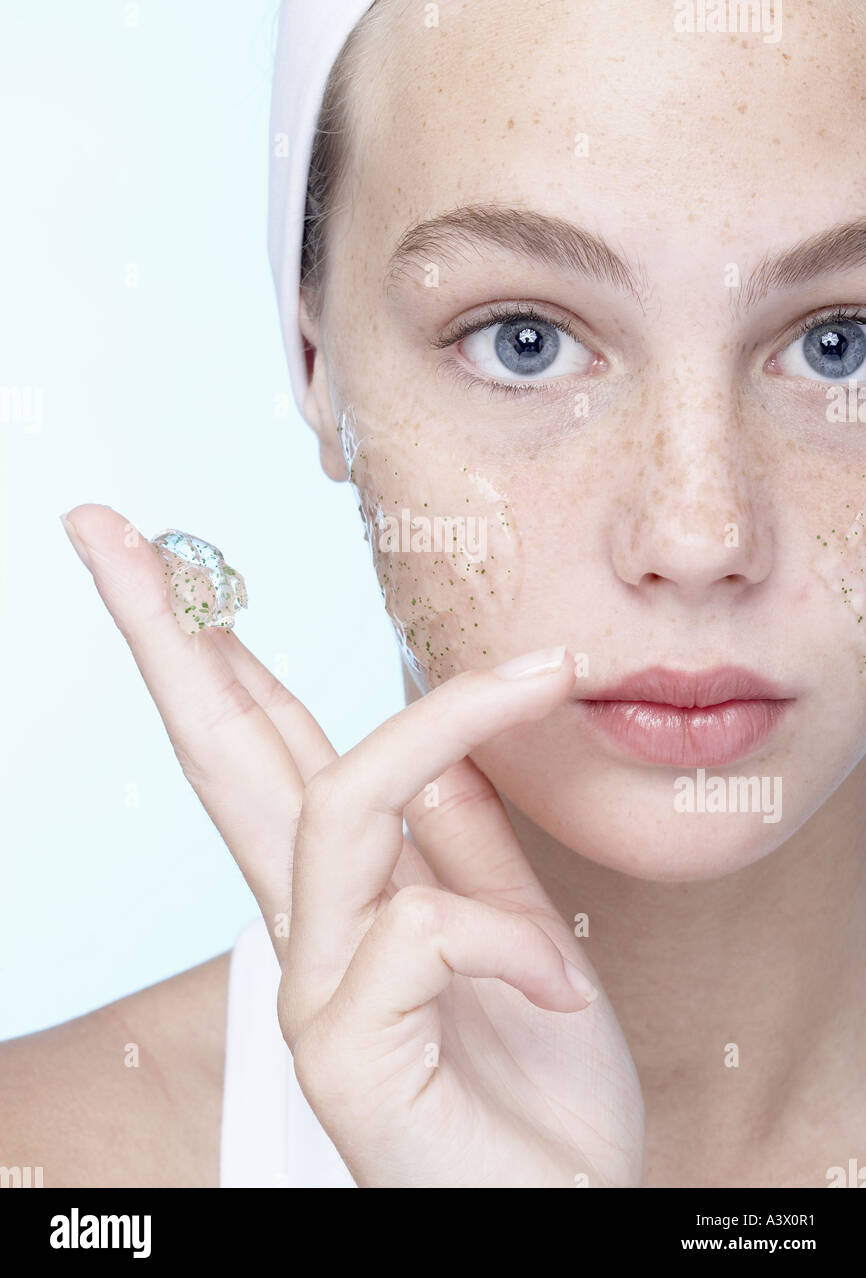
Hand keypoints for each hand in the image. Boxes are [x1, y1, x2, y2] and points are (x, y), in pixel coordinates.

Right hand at [62, 504, 644, 1187]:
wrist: (575, 1206)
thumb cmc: (541, 1077)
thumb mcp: (516, 920)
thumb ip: (466, 834)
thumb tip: (444, 733)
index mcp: (341, 887)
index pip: (259, 740)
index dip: (210, 644)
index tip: (155, 551)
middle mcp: (304, 926)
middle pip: (220, 750)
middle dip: (167, 632)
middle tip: (103, 527)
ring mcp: (312, 989)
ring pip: (338, 805)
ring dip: (448, 722)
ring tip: (550, 671)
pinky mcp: (342, 1051)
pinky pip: (425, 927)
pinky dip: (514, 940)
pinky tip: (559, 988)